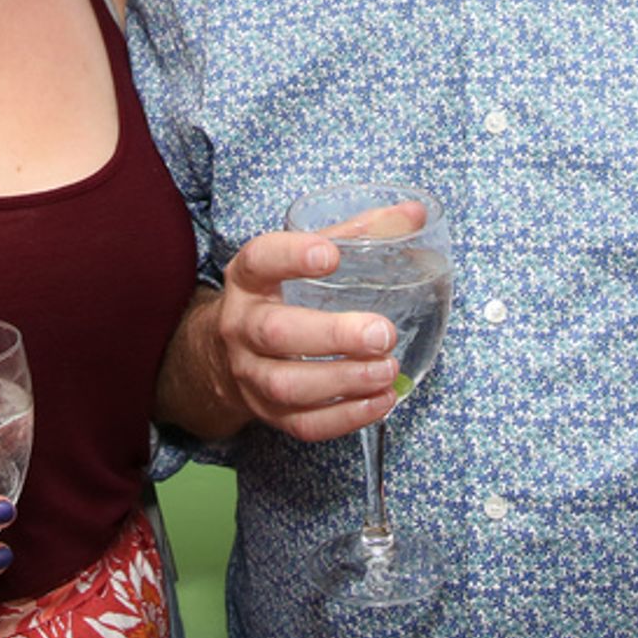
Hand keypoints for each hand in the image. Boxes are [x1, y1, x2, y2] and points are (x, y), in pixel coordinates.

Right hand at [207, 224, 405, 443]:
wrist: (222, 354)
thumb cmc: (277, 295)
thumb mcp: (300, 258)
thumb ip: (354, 234)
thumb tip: (414, 214)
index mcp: (248, 279)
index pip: (260, 260)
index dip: (292, 256)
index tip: (332, 255)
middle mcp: (240, 326)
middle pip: (275, 333)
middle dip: (331, 335)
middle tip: (382, 332)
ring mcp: (250, 374)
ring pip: (287, 385)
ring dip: (343, 380)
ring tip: (387, 369)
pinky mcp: (267, 413)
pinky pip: (303, 424)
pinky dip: (344, 418)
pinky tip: (381, 401)